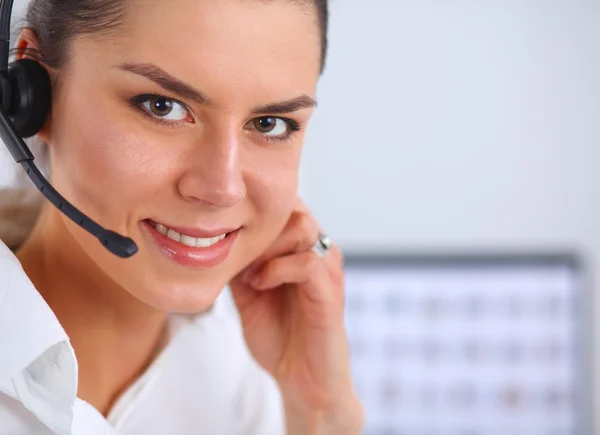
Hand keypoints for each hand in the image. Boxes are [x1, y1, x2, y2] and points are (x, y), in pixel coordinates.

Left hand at [229, 199, 363, 433]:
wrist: (301, 378)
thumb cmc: (278, 334)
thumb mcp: (247, 290)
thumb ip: (239, 261)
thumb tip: (210, 236)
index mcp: (301, 245)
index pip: (282, 202)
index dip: (252, 208)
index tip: (224, 231)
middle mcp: (318, 248)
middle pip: (291, 205)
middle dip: (257, 224)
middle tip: (235, 251)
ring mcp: (327, 268)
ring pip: (302, 225)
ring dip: (267, 244)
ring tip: (248, 272)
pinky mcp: (330, 292)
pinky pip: (307, 262)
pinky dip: (276, 269)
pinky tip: (259, 284)